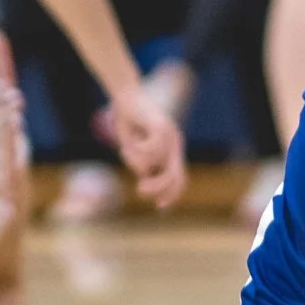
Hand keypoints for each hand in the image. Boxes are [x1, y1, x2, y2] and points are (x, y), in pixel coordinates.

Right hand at [106, 86, 187, 207]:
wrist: (125, 97)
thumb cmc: (128, 123)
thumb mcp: (133, 151)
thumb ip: (141, 165)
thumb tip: (145, 178)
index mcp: (171, 151)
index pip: (179, 179)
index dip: (172, 195)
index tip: (160, 207)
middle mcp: (175, 144)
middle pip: (174, 177)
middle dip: (158, 188)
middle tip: (140, 190)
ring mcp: (170, 135)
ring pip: (155, 164)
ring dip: (136, 162)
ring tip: (125, 150)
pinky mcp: (161, 127)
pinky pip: (150, 151)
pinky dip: (136, 151)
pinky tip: (129, 141)